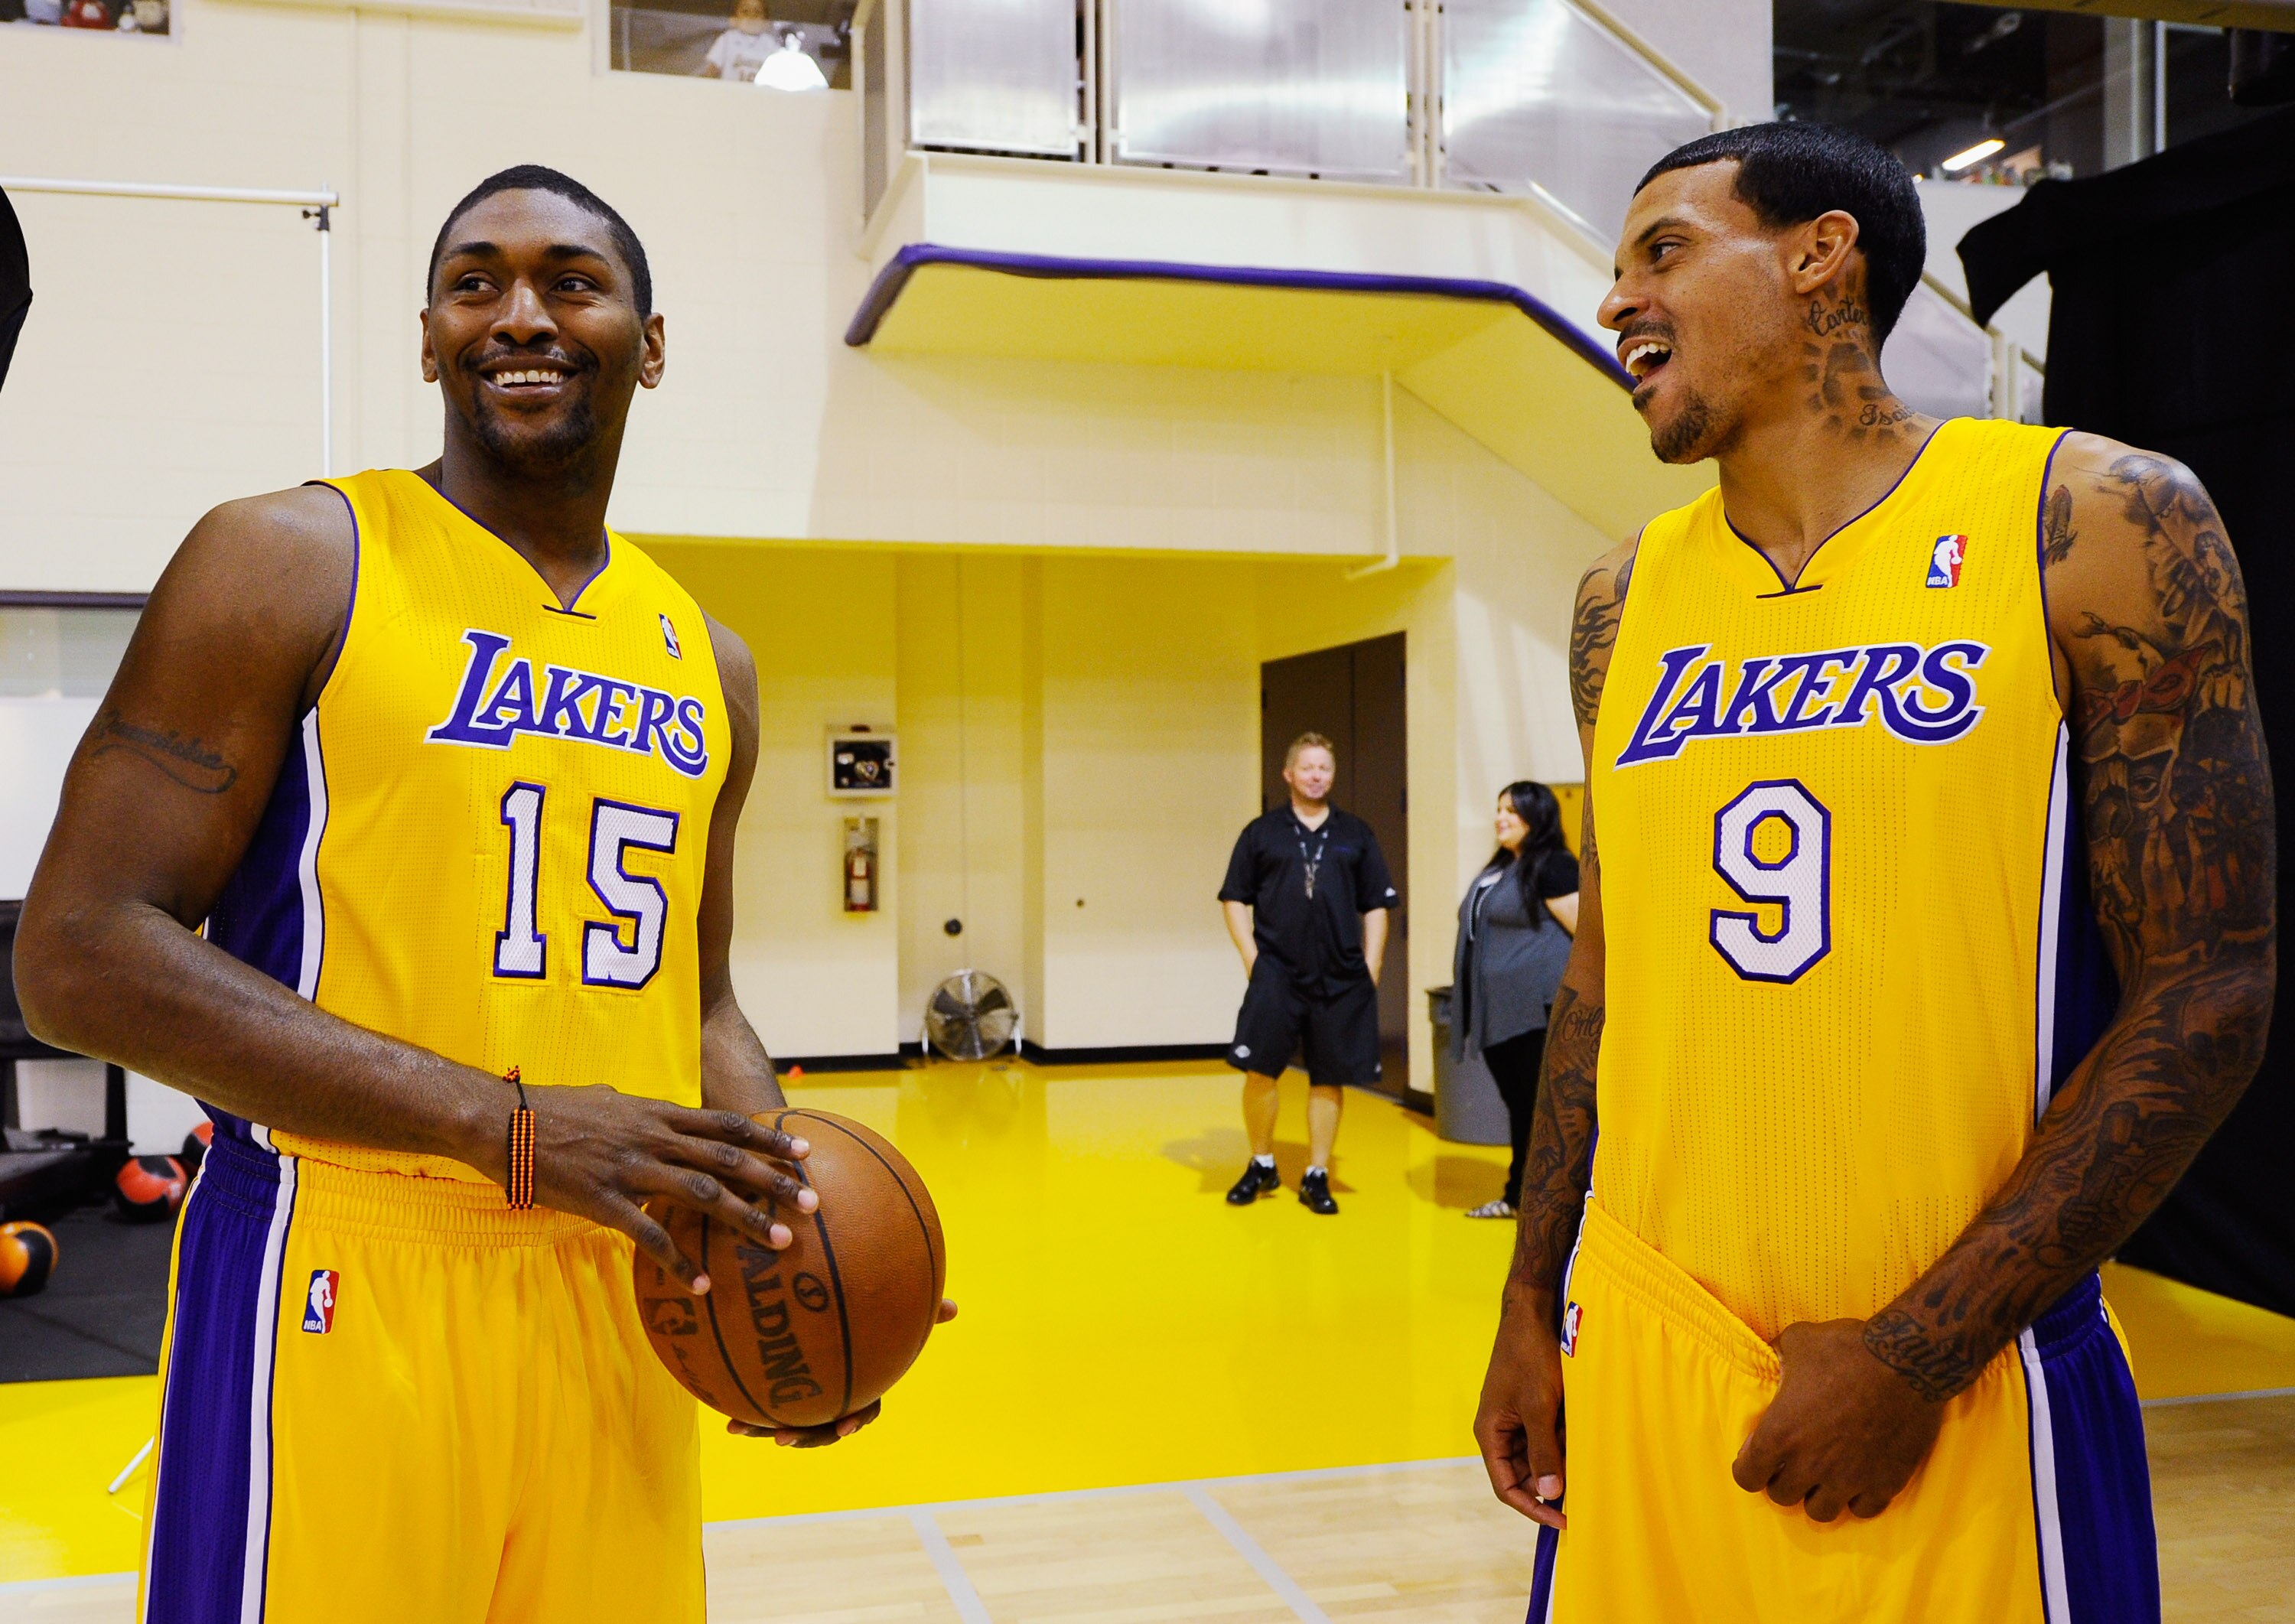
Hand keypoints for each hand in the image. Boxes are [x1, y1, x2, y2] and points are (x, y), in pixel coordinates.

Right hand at [515, 1087, 815, 1293]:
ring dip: (745, 1219)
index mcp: (658, 1114)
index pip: (727, 1125)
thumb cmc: (555, 1111)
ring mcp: (631, 1168)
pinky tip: (703, 1284)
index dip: (768, 1139)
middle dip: (775, 1181)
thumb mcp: (611, 1101)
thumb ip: (646, 1114)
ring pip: (702, 1193)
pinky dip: (680, 1261)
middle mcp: (653, 1137)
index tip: (805, 1152)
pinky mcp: (603, 1199)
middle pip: (728, 1158)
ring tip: (780, 1242)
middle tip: (813, 1201)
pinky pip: (650, 1235)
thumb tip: (667, 1119)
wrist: (503, 1121)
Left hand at [729, 1300, 959, 1446]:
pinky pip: (758, 1397)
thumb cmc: (871, 1308)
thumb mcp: (894, 1308)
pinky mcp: (774, 1383)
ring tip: (736, 1429)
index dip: (854, 1420)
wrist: (826, 1302)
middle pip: (819, 1427)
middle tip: (781, 1438)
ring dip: (759, 1427)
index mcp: (863, 1382)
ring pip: (783, 1419)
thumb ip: (919, 1310)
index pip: (864, 1409)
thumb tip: (954, 1307)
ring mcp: (803, 1393)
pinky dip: (740, 1402)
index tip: (846, 1426)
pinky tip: (717, 1404)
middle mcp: (832, 1394)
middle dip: (800, 1436)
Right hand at [1474, 1288, 1567, 1528]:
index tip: (1563, 1520)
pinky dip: (1565, 1439)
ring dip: (1562, 1457)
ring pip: (1541, 1457)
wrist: (1534, 1312)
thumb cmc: (1529, 1356)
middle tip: (1584, 1482)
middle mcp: (1500, 1431)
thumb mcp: (1539, 1406)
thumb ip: (1544, 1451)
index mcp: (1490, 1433)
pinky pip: (1549, 1437)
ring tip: (1583, 1448)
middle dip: (1552, 1480)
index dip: (1532, 1508)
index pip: (1506, 1487)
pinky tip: (1580, 1430)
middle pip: (1525, 1475)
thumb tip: (1550, 1494)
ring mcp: (1517, 1419)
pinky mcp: (1533, 1408)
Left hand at [1732, 1319, 1945, 1521]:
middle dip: (1782, 1480)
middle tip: (1792, 1462)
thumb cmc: (1846, 1348)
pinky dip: (1856, 1499)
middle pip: (1781, 1496)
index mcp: (1780, 1434)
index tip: (1757, 1455)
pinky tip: (1857, 1480)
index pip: (1746, 1477)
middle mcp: (1811, 1465)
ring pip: (1820, 1512)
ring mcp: (1849, 1479)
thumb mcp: (1797, 1341)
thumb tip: (1774, 1359)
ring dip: (1817, 1495)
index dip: (1748, 1466)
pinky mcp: (1885, 1483)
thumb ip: (1778, 1357)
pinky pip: (1863, 1510)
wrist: (1907, 1361)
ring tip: (1824, 1476)